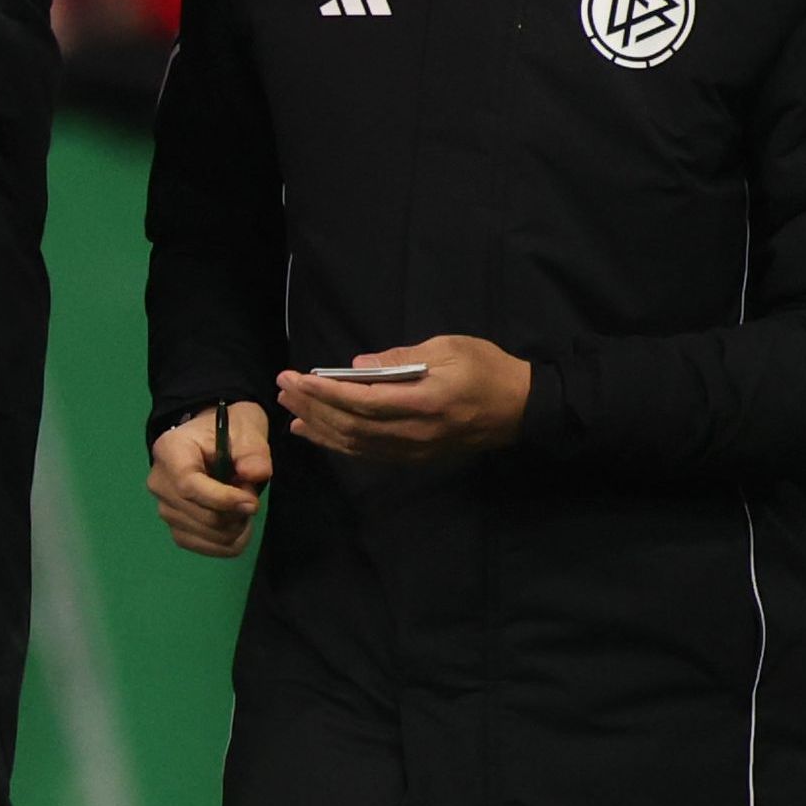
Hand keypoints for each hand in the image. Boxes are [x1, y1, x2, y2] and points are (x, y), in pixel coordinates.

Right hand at [148, 400, 271, 557]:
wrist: (211, 441)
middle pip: (198, 515)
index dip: (222, 500)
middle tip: (253, 500)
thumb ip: (253, 453)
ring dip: (233, 529)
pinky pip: (198, 545)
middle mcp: (159, 481)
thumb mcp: (246, 431)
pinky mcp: (173, 525)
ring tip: (244, 510)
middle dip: (235, 515)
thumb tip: (254, 475)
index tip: (252, 503)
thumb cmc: (228, 432)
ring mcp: (163, 506)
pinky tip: (238, 529)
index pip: (188, 486)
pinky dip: (224, 544)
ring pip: (202, 533)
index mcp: (170, 451)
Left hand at [273, 338, 530, 463]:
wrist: (522, 408)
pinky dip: (338, 444)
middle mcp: (415, 432)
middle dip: (313, 407)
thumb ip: (401, 358)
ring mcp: (415, 450)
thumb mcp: (449, 348)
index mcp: (424, 402)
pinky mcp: (416, 458)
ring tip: (291, 412)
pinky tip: (318, 433)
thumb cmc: (487, 369)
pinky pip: (369, 454)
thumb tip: (358, 365)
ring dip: (319, 428)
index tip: (296, 379)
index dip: (325, 392)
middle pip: (351, 425)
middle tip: (283, 389)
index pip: (362, 401)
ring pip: (356, 445)